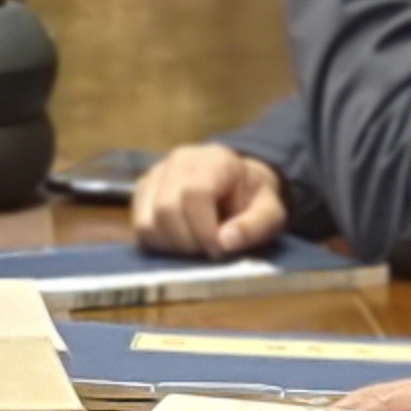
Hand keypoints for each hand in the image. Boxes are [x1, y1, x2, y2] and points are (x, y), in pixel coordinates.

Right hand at [132, 143, 287, 257]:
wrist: (238, 183)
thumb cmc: (253, 199)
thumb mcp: (271, 212)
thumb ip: (254, 226)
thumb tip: (225, 242)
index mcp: (213, 160)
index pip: (194, 194)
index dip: (203, 229)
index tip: (219, 249)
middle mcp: (178, 161)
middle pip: (166, 209)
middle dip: (188, 241)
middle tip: (208, 250)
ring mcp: (155, 175)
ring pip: (147, 222)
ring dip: (171, 245)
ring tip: (195, 245)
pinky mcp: (143, 192)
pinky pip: (139, 227)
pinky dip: (158, 243)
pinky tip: (180, 241)